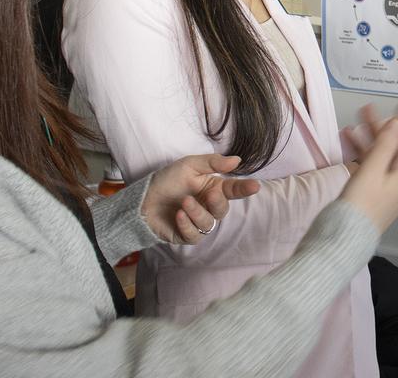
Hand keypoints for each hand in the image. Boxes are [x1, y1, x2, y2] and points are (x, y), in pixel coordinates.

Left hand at [140, 154, 260, 244]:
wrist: (142, 200)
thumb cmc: (166, 181)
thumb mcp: (189, 165)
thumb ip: (213, 163)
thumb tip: (237, 160)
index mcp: (212, 188)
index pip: (233, 190)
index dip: (244, 188)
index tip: (255, 186)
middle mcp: (208, 206)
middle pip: (222, 209)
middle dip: (218, 203)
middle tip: (210, 194)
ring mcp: (198, 222)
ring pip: (209, 223)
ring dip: (198, 213)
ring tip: (183, 203)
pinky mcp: (186, 236)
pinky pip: (195, 235)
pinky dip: (187, 225)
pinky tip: (178, 215)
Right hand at [340, 107, 397, 233]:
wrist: (343, 241)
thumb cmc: (360, 205)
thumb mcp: (373, 170)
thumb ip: (385, 145)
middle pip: (392, 150)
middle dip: (380, 128)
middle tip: (368, 108)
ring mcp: (386, 193)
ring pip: (379, 160)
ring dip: (366, 142)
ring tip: (351, 125)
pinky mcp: (372, 199)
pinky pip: (371, 171)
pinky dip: (362, 158)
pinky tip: (349, 149)